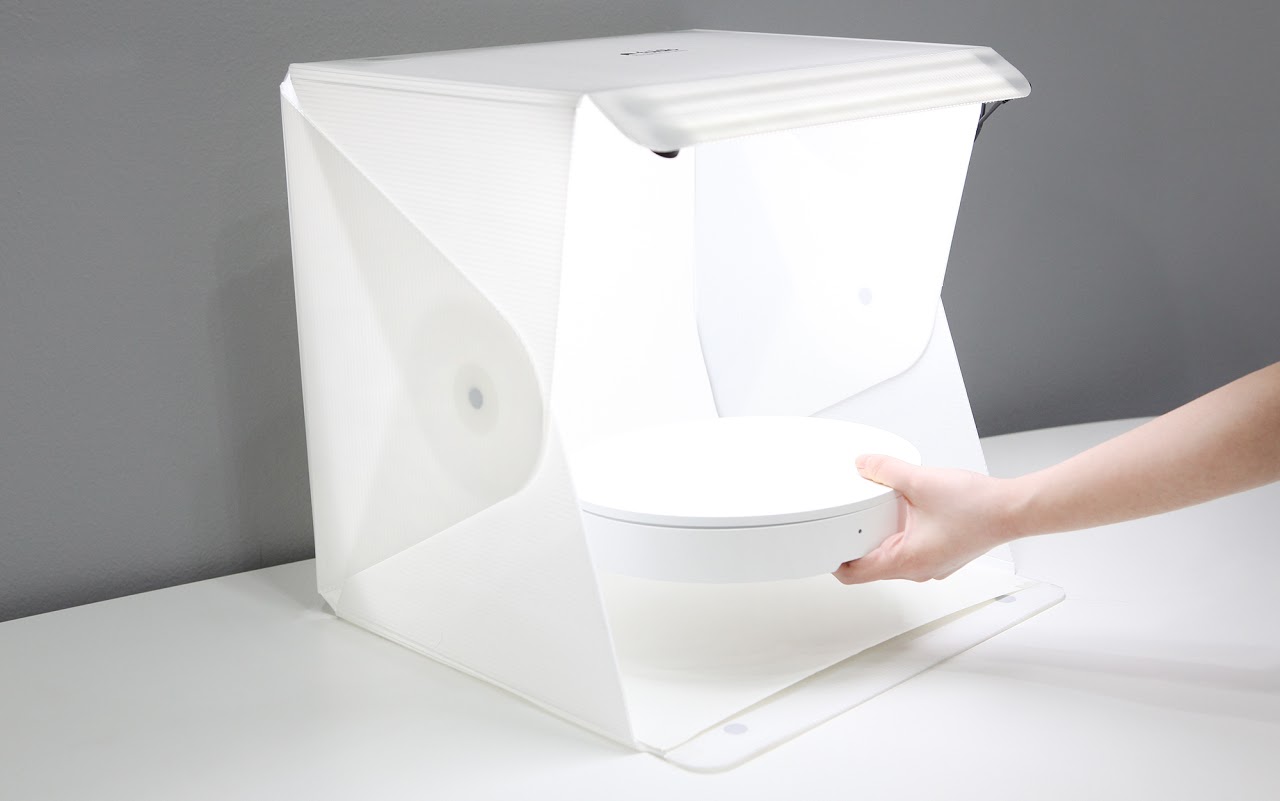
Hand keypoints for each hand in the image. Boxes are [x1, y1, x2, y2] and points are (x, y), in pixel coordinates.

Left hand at [833, 454, 1020, 583]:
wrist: (1015, 509)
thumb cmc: (979, 507)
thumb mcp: (920, 481)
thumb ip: (885, 470)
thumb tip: (864, 464)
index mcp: (905, 562)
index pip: (853, 575)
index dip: (833, 561)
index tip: (823, 546)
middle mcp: (918, 571)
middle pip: (870, 566)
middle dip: (856, 543)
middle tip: (847, 520)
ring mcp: (932, 566)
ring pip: (892, 557)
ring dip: (881, 536)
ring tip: (878, 511)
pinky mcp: (942, 555)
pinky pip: (912, 549)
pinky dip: (902, 533)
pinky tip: (906, 512)